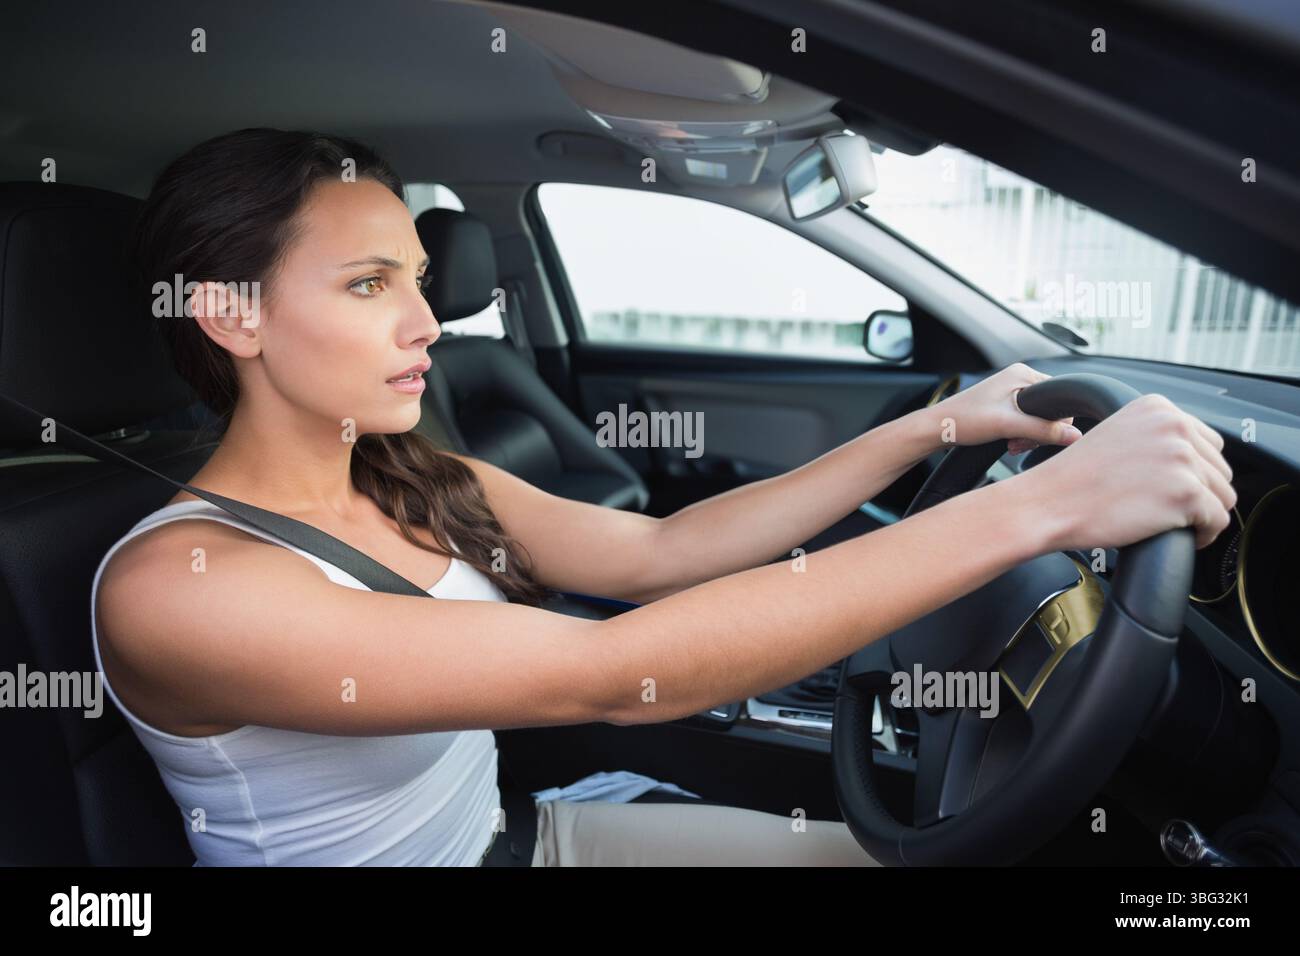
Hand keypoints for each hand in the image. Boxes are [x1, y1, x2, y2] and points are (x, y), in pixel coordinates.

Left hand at [925, 363, 1081, 453]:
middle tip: (1021, 442)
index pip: (1059, 395)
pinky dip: (1020, 434)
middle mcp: (1018, 378)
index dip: (1057, 420)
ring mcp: (1011, 391)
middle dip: (1040, 431)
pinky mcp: (1004, 405)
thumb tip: (1075, 436)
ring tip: (1013, 443)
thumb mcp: (1008, 425)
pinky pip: (1025, 421)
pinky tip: (1009, 443)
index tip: (1041, 436)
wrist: (938, 428)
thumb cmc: (965, 420)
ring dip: (1029, 435)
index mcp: (1022, 373)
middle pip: (1049, 409)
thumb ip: (1043, 430)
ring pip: (1037, 418)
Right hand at [1022, 393, 1235, 551]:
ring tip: (1174, 524)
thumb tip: (1191, 459)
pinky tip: (1179, 536)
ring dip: (1202, 514)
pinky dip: (1203, 535)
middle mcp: (1174, 426)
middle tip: (1168, 510)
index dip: (1194, 471)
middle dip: (1200, 493)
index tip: (1173, 489)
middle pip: (1220, 468)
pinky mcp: (1187, 493)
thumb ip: (1155, 438)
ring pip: (1224, 495)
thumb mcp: (1115, 436)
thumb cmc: (1071, 480)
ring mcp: (1182, 458)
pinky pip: (1218, 521)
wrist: (1046, 503)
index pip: (1208, 441)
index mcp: (1158, 407)